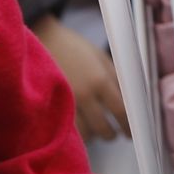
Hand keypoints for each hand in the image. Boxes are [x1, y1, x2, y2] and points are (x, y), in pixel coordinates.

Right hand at [32, 14, 127, 142]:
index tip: (131, 132)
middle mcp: (84, 95)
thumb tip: (131, 98)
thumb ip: (115, 77)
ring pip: (85, 134)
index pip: (121, 111)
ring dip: (93, 135)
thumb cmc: (74, 47)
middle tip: (114, 133)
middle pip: (104, 128)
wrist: (42, 39)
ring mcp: (66, 103)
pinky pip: (68, 132)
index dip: (128, 125)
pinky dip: (76, 134)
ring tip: (96, 131)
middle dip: (111, 134)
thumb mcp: (99, 57)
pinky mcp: (50, 108)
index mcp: (99, 80)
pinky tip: (80, 128)